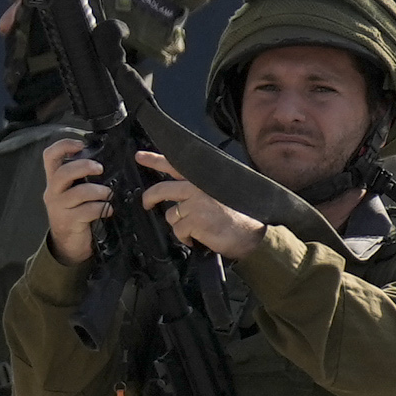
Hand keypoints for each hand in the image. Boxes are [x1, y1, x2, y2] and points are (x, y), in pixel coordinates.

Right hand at [39, 139, 109, 262]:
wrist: (68, 243)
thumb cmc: (75, 212)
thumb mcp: (72, 192)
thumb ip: (79, 177)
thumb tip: (103, 160)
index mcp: (54, 180)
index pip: (50, 156)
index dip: (64, 145)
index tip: (81, 144)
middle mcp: (53, 191)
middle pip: (63, 172)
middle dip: (84, 167)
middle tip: (100, 169)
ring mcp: (59, 207)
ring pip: (79, 192)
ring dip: (99, 191)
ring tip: (109, 194)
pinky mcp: (69, 221)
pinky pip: (88, 211)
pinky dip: (102, 208)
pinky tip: (108, 209)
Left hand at [135, 152, 265, 261]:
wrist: (256, 233)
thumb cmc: (241, 215)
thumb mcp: (222, 192)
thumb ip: (201, 189)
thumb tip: (180, 195)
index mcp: (204, 178)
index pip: (175, 165)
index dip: (156, 160)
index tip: (139, 156)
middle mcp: (197, 187)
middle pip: (161, 190)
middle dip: (149, 198)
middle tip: (147, 204)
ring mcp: (195, 203)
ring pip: (171, 215)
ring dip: (179, 225)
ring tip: (197, 229)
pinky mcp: (194, 220)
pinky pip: (178, 231)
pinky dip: (185, 238)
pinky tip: (199, 239)